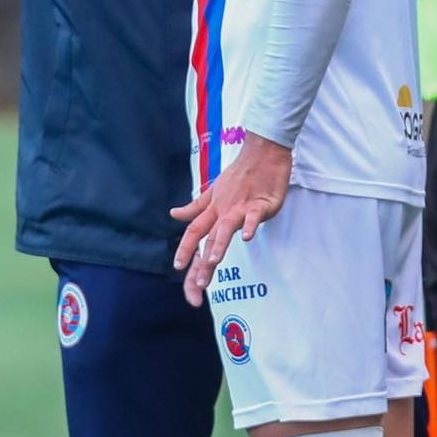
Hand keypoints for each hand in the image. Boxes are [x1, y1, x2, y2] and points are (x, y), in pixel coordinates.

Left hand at [170, 133, 291, 306]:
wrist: (263, 152)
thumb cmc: (241, 173)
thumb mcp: (214, 190)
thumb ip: (195, 206)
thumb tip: (174, 214)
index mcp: (213, 209)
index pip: (194, 231)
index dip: (185, 249)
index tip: (178, 268)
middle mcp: (223, 210)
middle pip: (208, 237)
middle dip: (202, 261)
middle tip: (198, 285)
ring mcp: (241, 207)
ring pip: (226, 227)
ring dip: (219, 244)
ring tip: (213, 261)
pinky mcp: (260, 204)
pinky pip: (254, 216)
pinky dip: (250, 225)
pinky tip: (248, 237)